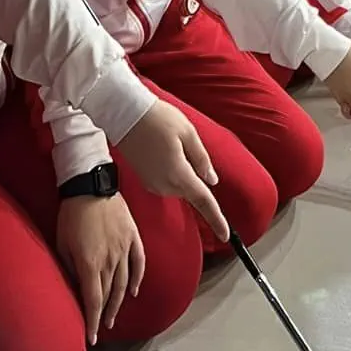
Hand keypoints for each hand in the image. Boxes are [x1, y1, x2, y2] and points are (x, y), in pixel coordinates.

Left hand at [55, 193, 143, 345]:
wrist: (89, 184)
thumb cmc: (70, 215)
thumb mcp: (62, 245)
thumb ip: (70, 269)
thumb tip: (74, 288)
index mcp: (90, 264)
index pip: (93, 302)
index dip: (92, 322)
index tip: (91, 338)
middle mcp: (110, 260)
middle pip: (109, 294)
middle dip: (104, 314)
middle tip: (101, 328)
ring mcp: (124, 248)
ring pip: (124, 282)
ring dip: (118, 302)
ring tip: (113, 316)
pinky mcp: (132, 236)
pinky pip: (139, 262)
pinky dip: (137, 278)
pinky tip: (134, 291)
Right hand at [116, 100, 227, 241]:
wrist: (125, 115)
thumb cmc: (157, 119)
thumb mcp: (188, 132)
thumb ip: (202, 158)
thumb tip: (212, 180)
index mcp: (179, 174)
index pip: (203, 201)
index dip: (217, 219)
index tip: (226, 235)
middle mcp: (165, 185)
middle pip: (191, 191)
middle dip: (196, 176)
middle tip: (187, 145)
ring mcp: (153, 184)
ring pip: (179, 186)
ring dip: (184, 172)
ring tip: (173, 142)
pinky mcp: (145, 180)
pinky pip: (168, 182)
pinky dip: (173, 171)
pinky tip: (166, 150)